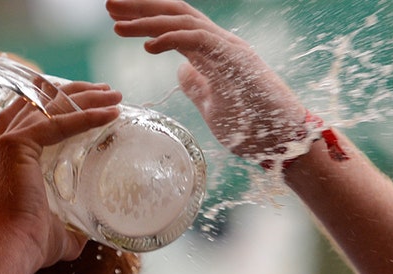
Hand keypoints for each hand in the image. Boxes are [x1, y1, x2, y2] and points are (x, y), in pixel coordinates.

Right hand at [0, 82, 122, 269]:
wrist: (10, 249)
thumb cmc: (30, 244)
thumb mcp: (59, 230)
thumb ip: (72, 225)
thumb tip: (91, 233)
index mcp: (10, 159)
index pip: (33, 117)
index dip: (63, 105)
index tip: (95, 103)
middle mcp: (4, 145)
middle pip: (41, 101)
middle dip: (77, 92)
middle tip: (109, 92)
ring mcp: (8, 142)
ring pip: (50, 106)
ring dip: (85, 97)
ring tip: (114, 95)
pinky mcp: (16, 145)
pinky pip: (57, 122)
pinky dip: (86, 116)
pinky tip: (110, 114)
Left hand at [107, 0, 306, 161]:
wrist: (285, 140)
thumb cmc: (254, 127)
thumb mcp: (214, 105)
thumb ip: (198, 85)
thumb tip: (182, 72)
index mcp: (214, 51)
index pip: (175, 24)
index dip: (145, 17)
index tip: (115, 17)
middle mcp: (221, 42)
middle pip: (175, 13)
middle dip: (140, 6)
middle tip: (108, 4)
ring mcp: (229, 48)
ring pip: (183, 21)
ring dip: (147, 21)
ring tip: (116, 25)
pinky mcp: (234, 60)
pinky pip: (197, 41)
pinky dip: (170, 39)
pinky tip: (147, 46)